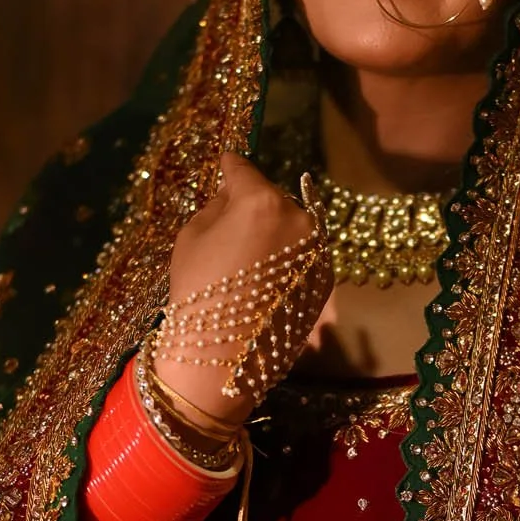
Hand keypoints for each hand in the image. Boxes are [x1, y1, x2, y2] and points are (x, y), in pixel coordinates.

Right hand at [155, 149, 329, 430]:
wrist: (225, 356)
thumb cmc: (198, 291)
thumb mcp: (192, 236)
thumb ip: (217, 205)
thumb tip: (232, 192)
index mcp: (262, 201)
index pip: (244, 171)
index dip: (231, 167)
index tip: (227, 164)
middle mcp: (299, 218)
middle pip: (272, 197)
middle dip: (254, 205)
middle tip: (233, 224)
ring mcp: (318, 249)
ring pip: (293, 226)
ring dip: (276, 231)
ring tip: (252, 257)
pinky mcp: (326, 277)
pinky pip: (304, 253)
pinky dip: (290, 257)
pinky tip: (268, 278)